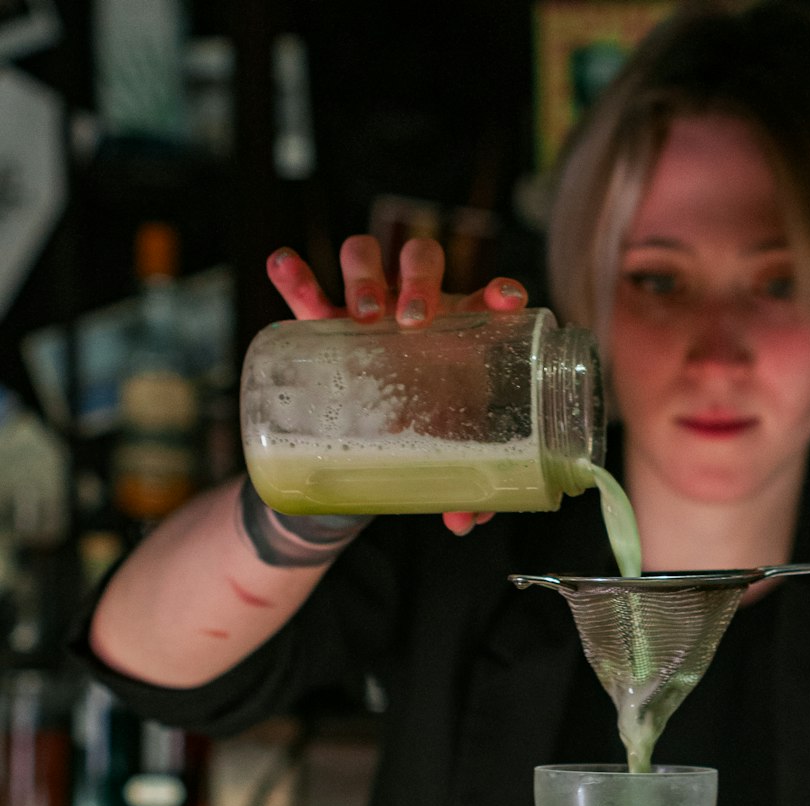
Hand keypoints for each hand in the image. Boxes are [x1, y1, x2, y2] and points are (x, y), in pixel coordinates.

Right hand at [266, 236, 528, 536]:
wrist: (372, 431)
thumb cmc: (424, 427)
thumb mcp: (443, 448)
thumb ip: (459, 483)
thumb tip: (464, 522)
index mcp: (459, 330)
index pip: (483, 296)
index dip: (497, 292)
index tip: (504, 302)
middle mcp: (415, 306)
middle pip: (420, 261)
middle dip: (418, 281)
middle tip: (411, 321)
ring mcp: (367, 306)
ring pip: (365, 256)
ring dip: (364, 274)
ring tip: (362, 313)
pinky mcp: (322, 319)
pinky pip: (305, 290)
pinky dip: (294, 275)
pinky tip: (282, 264)